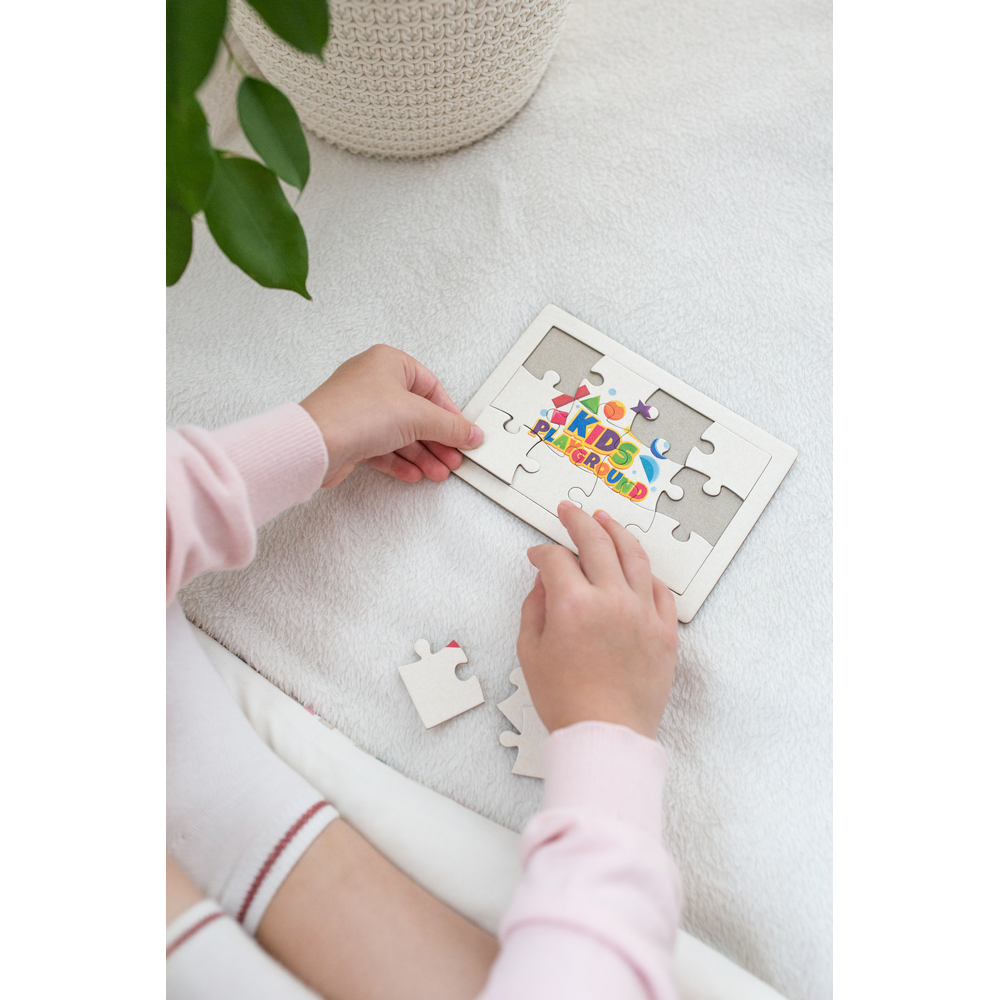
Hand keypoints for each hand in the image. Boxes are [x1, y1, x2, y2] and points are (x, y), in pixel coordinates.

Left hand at [300, 345, 482, 487]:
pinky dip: (400, 462)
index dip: (450, 414)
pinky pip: (383, 448)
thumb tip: (469, 432)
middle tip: (453, 457)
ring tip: (437, 471)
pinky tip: (414, 473)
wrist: (316, 443)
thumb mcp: (418, 416)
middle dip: (437, 440)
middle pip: (417, 413)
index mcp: (389, 363)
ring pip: (400, 434)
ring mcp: (360, 409)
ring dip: (422, 455)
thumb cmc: (355, 413)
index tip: (463, 434)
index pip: (432, 387)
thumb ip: (449, 426)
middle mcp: (373, 382)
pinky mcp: (351, 435)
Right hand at [517, 501, 677, 738]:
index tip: (537, 556)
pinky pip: (659, 589)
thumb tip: (545, 581)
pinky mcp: (665, 631)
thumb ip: (535, 607)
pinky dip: (646, 572)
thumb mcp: (531, 652)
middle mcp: (611, 599)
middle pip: (596, 542)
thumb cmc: (566, 702)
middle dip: (578, 521)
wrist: (605, 735)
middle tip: (569, 511)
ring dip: (616, 532)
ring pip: (633, 555)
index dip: (542, 553)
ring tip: (605, 521)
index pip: (556, 559)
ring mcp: (642, 612)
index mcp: (573, 604)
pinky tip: (636, 565)